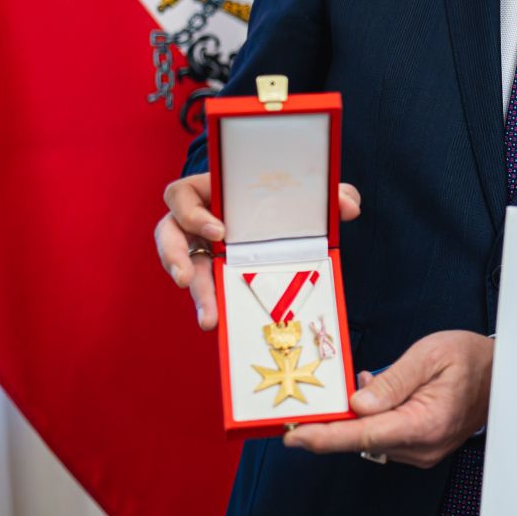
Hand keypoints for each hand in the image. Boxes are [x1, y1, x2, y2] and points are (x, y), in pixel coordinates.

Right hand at [154, 172, 361, 329]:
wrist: (281, 218)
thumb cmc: (282, 199)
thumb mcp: (303, 193)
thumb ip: (327, 194)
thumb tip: (349, 206)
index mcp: (211, 193)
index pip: (181, 195)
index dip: (192, 212)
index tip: (219, 232)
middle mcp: (194, 221)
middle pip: (167, 235)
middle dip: (174, 258)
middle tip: (187, 279)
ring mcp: (198, 249)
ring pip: (181, 268)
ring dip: (195, 293)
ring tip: (208, 318)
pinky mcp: (207, 272)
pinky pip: (202, 288)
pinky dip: (210, 305)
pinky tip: (219, 322)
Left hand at [283, 331, 493, 467]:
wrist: (502, 374)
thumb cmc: (469, 359)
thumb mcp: (429, 356)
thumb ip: (392, 382)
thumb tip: (356, 406)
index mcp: (426, 423)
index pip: (364, 435)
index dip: (324, 437)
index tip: (294, 437)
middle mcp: (423, 447)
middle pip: (363, 439)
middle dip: (345, 415)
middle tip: (347, 386)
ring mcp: (423, 453)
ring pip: (372, 439)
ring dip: (364, 414)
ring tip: (382, 382)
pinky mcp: (421, 451)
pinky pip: (385, 438)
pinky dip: (377, 419)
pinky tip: (387, 396)